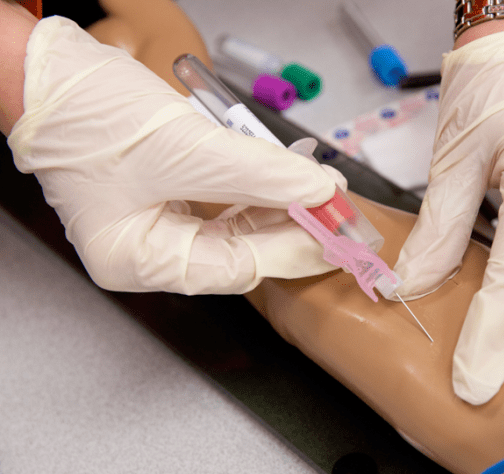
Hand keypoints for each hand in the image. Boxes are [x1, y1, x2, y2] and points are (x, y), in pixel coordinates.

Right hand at [7, 17, 345, 294]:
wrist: (48, 70)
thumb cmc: (87, 113)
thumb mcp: (187, 148)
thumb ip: (261, 175)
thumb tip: (318, 191)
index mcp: (137, 261)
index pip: (236, 269)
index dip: (292, 251)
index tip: (337, 235)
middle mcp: (148, 250)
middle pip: (239, 250)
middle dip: (291, 226)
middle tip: (338, 211)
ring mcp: (156, 221)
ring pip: (236, 224)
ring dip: (280, 204)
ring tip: (321, 188)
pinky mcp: (166, 193)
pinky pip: (223, 200)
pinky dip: (257, 188)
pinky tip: (288, 177)